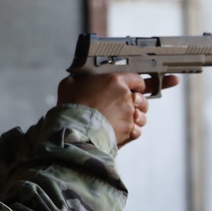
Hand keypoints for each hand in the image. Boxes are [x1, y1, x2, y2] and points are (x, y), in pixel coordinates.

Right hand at [56, 73, 179, 146]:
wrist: (75, 129)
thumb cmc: (72, 107)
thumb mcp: (69, 85)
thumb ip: (78, 79)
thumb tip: (77, 79)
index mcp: (114, 81)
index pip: (137, 79)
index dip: (136, 84)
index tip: (135, 88)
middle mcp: (125, 97)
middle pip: (142, 99)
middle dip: (137, 103)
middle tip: (128, 105)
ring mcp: (128, 115)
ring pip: (141, 117)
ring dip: (135, 118)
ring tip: (124, 120)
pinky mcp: (128, 131)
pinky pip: (136, 131)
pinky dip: (131, 131)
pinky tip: (123, 131)